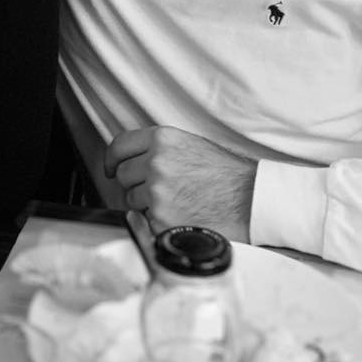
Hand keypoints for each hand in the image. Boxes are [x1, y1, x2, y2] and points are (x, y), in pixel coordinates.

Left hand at [103, 126, 256, 241]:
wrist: (251, 199)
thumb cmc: (225, 173)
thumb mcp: (189, 145)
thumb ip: (158, 148)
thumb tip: (131, 158)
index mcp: (162, 139)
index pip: (119, 146)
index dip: (111, 159)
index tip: (110, 167)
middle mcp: (156, 162)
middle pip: (122, 175)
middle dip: (134, 184)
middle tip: (156, 190)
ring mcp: (157, 192)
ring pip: (131, 200)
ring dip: (146, 204)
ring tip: (176, 202)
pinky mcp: (161, 219)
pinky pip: (146, 221)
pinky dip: (158, 222)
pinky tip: (180, 216)